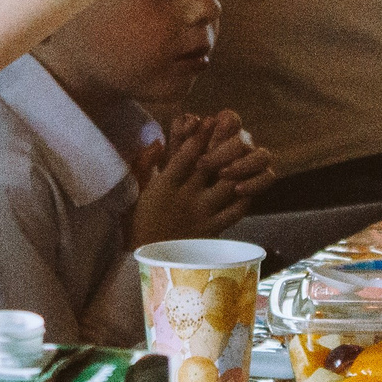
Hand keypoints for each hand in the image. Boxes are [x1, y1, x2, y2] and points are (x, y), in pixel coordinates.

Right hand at [131, 111, 275, 245]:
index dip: (197, 135)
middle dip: (221, 142)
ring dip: (236, 165)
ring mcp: (202, 214)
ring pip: (227, 184)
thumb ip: (144, 165)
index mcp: (163, 187)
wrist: (151, 262)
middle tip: (232, 126)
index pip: (183, 155)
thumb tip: (156, 143)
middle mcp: (184, 198)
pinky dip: (244, 195)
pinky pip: (236, 210)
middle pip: (208, 164)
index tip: (207, 119)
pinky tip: (245, 184)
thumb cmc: (140, 224)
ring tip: (243, 151)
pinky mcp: (214, 230)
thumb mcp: (136, 191)